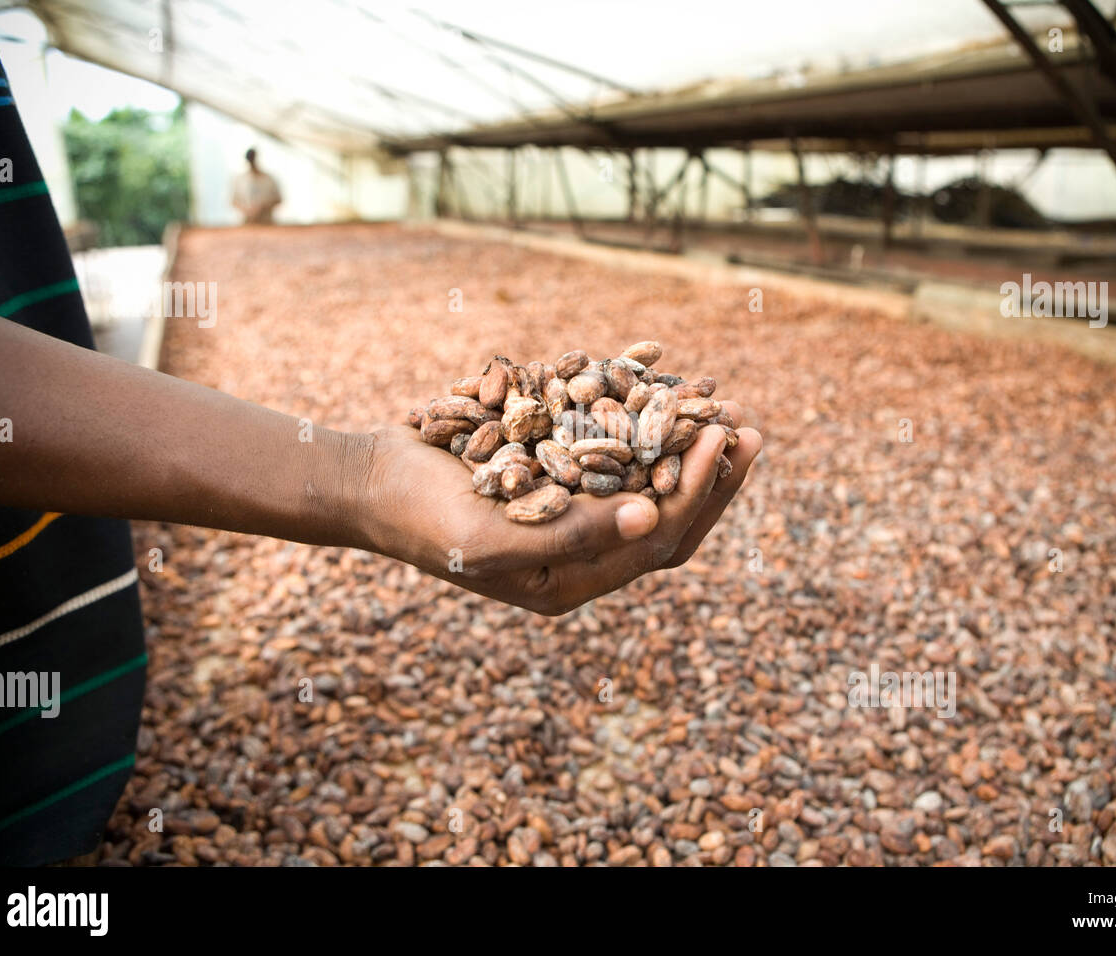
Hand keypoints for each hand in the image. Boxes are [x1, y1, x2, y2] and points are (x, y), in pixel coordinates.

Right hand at [361, 405, 762, 614]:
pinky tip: (665, 382)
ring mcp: (570, 511)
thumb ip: (572, 536)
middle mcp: (580, 552)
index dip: (695, 491)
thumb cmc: (419, 516)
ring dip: (684, 444)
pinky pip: (610, 445)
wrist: (368, 480)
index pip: (656, 541)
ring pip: (646, 479)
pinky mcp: (557, 472)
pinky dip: (638, 416)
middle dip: (709, 473)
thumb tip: (654, 518)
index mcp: (570, 582)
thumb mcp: (491, 537)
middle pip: (666, 516)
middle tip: (747, 426)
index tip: (720, 436)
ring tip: (724, 405)